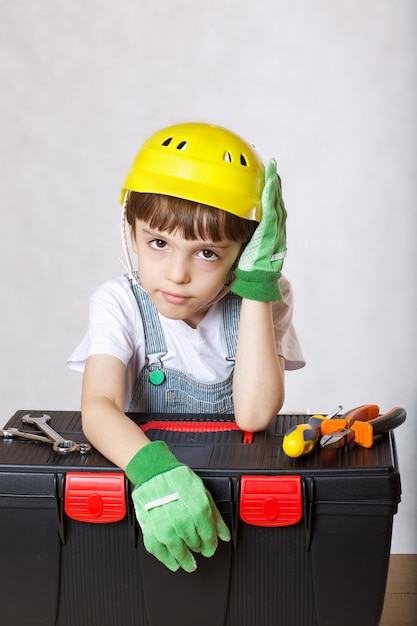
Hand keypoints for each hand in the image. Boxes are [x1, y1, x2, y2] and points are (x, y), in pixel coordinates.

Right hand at [126, 441, 230, 571]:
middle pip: (195, 545)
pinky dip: (166, 559)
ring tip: (187, 564)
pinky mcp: (150, 530)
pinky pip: (159, 551)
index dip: (211, 546)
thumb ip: (215, 517)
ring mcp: (165, 528)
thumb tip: (224, 535)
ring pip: (178, 552)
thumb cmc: (178, 479)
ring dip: (184, 560)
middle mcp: (183, 522)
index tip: (209, 548)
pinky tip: (172, 562)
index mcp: (199, 511)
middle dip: (197, 547)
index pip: (209, 538)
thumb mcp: (203, 493)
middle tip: (196, 547)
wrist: (155, 472)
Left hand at [231, 159, 286, 301]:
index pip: (270, 206)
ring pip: (275, 204)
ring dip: (273, 187)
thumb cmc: (249, 267)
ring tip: (271, 170)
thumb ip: (246, 233)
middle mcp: (274, 229)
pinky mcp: (270, 234)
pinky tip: (267, 186)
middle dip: (274, 184)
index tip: (268, 174)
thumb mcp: (247, 246)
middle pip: (275, 201)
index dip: (270, 190)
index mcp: (269, 231)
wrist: (256, 282)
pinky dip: (270, 198)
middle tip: (272, 166)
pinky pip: (271, 213)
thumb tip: (235, 221)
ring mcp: (274, 231)